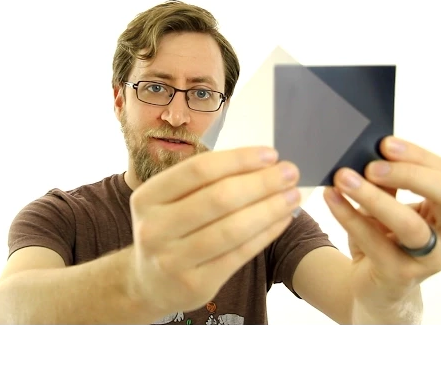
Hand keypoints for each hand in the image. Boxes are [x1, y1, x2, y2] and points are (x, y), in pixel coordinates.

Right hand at [128, 146, 300, 314]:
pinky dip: (266, 234)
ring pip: (232, 229)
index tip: (271, 154)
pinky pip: (239, 255)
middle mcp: (154, 228)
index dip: (239, 159)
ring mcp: (172, 260)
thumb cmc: (169, 231)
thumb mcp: (169, 202)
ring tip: (292, 196)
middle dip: (261, 182)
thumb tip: (263, 163)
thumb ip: (205, 183)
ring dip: (270, 209)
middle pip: (219, 198)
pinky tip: (282, 220)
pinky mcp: (195, 285)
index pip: (199, 170)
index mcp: (147, 197)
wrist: (149, 284)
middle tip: (290, 173)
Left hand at [323, 136, 440, 309]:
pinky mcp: (401, 275)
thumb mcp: (388, 206)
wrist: (372, 287)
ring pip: (411, 225)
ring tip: (344, 178)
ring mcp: (430, 260)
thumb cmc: (384, 239)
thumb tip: (368, 152)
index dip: (418, 156)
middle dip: (410, 174)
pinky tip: (332, 198)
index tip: (384, 143)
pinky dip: (349, 217)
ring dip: (374, 197)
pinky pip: (375, 242)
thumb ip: (386, 182)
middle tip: (370, 164)